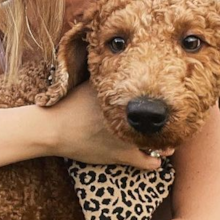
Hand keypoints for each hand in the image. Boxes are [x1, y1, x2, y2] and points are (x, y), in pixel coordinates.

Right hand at [46, 81, 173, 169]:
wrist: (53, 129)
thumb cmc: (70, 106)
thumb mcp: (89, 84)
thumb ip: (105, 75)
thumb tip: (114, 58)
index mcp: (125, 97)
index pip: (154, 99)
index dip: (160, 104)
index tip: (163, 108)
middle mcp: (132, 115)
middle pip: (160, 120)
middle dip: (164, 125)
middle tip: (167, 127)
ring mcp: (130, 136)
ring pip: (159, 144)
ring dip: (162, 145)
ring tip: (163, 145)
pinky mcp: (123, 155)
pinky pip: (150, 162)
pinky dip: (153, 161)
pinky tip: (153, 159)